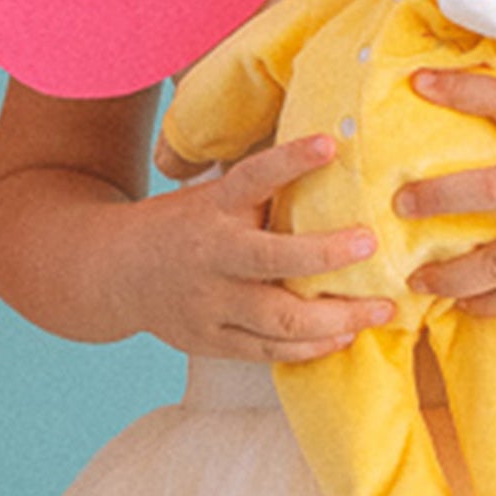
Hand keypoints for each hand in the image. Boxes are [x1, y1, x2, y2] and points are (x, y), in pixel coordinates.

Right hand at [119, 135, 392, 360]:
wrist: (115, 272)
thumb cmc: (186, 224)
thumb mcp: (214, 195)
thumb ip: (263, 191)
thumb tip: (336, 158)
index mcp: (214, 207)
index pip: (254, 177)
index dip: (290, 160)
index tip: (329, 144)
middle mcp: (213, 256)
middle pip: (274, 261)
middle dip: (327, 255)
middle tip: (372, 244)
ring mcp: (212, 305)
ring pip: (281, 319)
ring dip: (338, 317)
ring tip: (380, 307)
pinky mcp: (213, 341)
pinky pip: (270, 351)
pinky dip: (311, 347)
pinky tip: (345, 336)